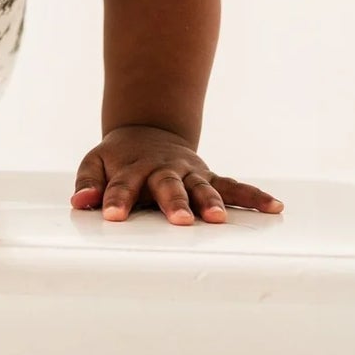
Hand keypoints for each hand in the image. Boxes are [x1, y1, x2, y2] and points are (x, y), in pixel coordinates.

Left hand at [70, 124, 284, 224]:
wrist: (147, 132)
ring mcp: (189, 173)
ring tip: (218, 219)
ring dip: (211, 202)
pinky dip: (253, 196)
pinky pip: (233, 186)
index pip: (121, 186)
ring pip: (202, 187)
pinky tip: (274, 207)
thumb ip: (88, 183)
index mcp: (132, 168)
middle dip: (174, 204)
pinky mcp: (208, 176)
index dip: (115, 200)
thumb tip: (80, 203)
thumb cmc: (118, 158)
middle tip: (180, 221)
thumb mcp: (95, 163)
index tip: (111, 216)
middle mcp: (163, 170)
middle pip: (168, 187)